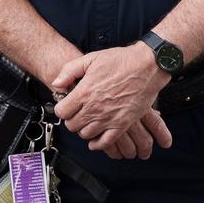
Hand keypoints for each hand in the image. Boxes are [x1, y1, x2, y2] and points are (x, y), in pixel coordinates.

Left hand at [51, 44, 172, 154]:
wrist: (146, 66)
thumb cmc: (121, 61)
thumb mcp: (90, 59)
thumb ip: (69, 71)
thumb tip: (57, 83)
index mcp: (84, 92)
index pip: (61, 112)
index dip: (62, 108)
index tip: (66, 105)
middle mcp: (94, 108)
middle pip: (72, 125)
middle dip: (71, 119)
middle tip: (76, 113)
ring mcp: (108, 118)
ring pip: (86, 135)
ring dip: (84, 129)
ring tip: (87, 121)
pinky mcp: (122, 124)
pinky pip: (106, 142)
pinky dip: (99, 143)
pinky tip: (96, 138)